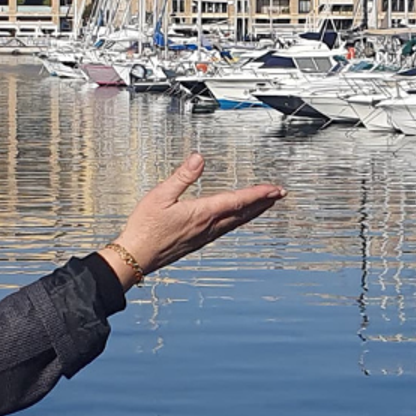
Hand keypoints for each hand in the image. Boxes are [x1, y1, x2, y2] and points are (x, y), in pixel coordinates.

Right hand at [103, 154, 283, 287]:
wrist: (136, 256)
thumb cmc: (145, 228)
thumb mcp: (160, 195)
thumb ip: (182, 176)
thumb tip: (198, 159)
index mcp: (202, 213)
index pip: (237, 200)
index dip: (258, 193)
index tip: (275, 189)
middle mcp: (208, 227)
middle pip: (243, 213)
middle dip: (263, 203)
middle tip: (279, 195)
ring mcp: (204, 237)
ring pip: (236, 222)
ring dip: (253, 212)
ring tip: (264, 205)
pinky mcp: (198, 242)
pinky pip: (226, 229)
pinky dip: (238, 220)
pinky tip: (236, 220)